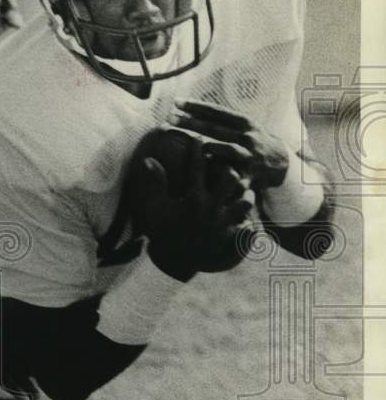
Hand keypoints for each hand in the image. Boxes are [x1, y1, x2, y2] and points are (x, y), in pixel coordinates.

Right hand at [131, 136, 254, 280]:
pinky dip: (250, 219)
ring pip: (245, 201)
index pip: (197, 168)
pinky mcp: (229, 237)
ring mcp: (222, 223)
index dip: (197, 150)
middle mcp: (210, 208)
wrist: (173, 261)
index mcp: (192, 198)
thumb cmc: (162, 231)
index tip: (198, 138)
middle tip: (227, 166)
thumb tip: (149, 160)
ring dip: (245, 194)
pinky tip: (247, 216)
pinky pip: (249, 226)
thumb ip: (155, 183)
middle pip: (231, 180)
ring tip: (242, 190)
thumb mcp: (154, 207)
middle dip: (231, 170)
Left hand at [170, 98, 289, 190]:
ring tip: (195, 146)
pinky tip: (207, 176)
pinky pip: (234, 175)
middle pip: (215, 128)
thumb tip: (189, 109)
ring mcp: (250, 156)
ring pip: (227, 149)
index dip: (196, 106)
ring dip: (210, 147)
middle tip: (170, 117)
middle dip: (191, 122)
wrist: (282, 163)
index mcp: (244, 122)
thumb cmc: (253, 142)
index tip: (176, 102)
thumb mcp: (243, 127)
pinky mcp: (251, 175)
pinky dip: (223, 175)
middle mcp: (247, 137)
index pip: (217, 112)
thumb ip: (220, 120)